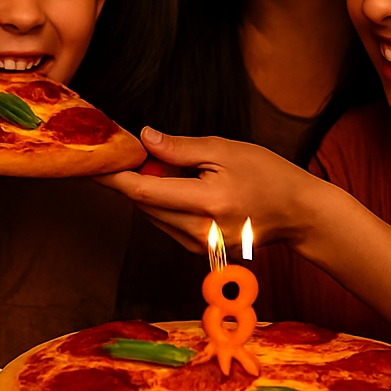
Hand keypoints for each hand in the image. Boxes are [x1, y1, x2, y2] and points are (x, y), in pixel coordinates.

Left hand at [96, 127, 323, 251]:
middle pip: (144, 206)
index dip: (114, 177)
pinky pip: (167, 224)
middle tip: (126, 151)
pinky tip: (175, 186)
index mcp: (208, 203)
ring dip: (146, 191)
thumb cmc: (267, 174)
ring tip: (159, 165)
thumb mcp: (225, 149)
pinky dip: (162, 204)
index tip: (91, 164)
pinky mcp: (200, 251)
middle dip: (129, 179)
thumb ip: (181, 148)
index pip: (145, 192)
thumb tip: (143, 138)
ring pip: (153, 216)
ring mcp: (200, 246)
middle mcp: (201, 231)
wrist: (299, 213)